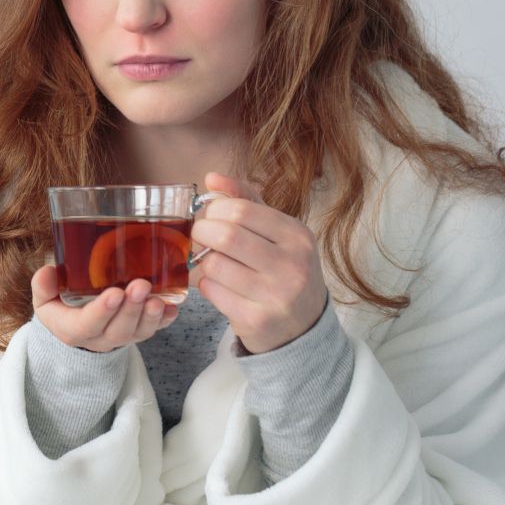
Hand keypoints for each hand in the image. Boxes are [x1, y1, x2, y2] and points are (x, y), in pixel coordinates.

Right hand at [31, 265, 178, 353]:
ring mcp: (121, 337)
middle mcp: (99, 338)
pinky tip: (172, 307)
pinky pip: (154, 330)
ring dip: (150, 316)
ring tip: (158, 299)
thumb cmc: (60, 306)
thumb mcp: (44, 298)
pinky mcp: (138, 332)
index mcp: (73, 329)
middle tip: (140, 286)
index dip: (101, 312)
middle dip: (131, 309)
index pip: (87, 325)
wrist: (75, 325)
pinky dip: (165, 319)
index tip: (114, 294)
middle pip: (118, 331)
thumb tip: (48, 272)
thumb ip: (44, 286)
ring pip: (138, 333)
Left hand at [191, 172, 327, 353]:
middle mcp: (292, 264)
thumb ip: (245, 200)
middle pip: (226, 235)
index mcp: (298, 236)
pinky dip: (207, 285)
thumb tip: (211, 178)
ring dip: (204, 261)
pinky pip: (212, 292)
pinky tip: (220, 286)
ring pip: (214, 265)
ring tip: (213, 262)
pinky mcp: (257, 319)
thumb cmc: (284, 270)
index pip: (241, 210)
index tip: (211, 216)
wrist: (303, 326)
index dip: (215, 210)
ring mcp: (276, 295)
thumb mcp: (276, 232)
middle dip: (202, 232)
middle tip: (201, 236)